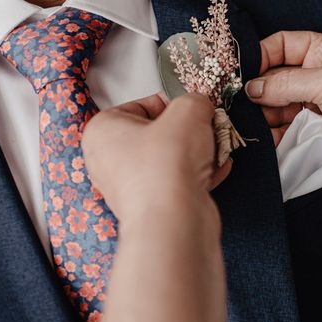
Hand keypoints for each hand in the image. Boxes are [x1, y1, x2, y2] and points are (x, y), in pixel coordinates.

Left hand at [82, 93, 231, 223]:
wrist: (174, 221)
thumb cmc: (166, 168)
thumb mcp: (189, 112)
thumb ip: (195, 100)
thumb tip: (200, 105)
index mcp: (103, 131)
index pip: (144, 104)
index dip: (175, 105)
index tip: (194, 109)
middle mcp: (109, 160)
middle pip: (160, 133)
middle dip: (191, 132)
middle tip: (208, 129)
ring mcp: (130, 187)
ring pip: (172, 158)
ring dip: (200, 153)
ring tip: (217, 150)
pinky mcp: (152, 207)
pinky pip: (178, 182)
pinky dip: (199, 174)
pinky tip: (218, 169)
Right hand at [245, 31, 321, 178]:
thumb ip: (286, 83)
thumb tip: (252, 87)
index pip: (283, 45)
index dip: (261, 56)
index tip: (241, 72)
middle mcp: (319, 75)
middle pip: (276, 78)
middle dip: (260, 90)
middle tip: (244, 103)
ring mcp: (317, 104)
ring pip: (278, 106)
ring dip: (266, 114)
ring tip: (258, 122)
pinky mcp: (318, 130)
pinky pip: (288, 130)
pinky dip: (277, 135)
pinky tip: (270, 138)